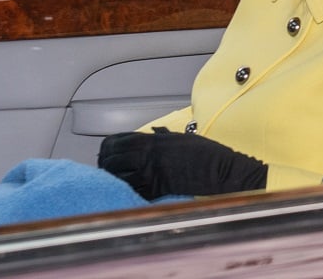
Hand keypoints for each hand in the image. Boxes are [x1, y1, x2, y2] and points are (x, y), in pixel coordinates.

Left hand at [98, 128, 267, 199]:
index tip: (108, 150)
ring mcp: (149, 174)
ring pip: (116, 176)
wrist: (217, 170)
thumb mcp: (181, 138)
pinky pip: (131, 190)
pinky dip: (126, 190)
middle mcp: (146, 155)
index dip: (108, 147)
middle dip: (106, 163)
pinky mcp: (154, 190)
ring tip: (114, 178)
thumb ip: (164, 136)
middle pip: (111, 159)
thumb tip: (155, 132)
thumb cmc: (204, 153)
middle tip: (107, 166)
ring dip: (112, 177)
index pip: (116, 141)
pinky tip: (127, 189)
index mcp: (151, 140)